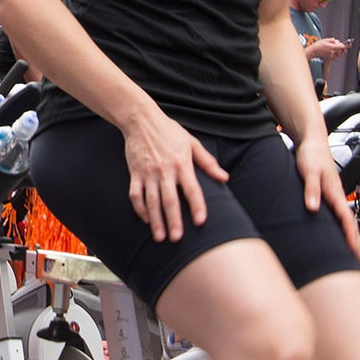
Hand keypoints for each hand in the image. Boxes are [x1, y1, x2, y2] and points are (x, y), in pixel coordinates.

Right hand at [121, 100, 229, 243]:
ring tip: (160, 237)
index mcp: (181, 163)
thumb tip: (224, 178)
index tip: (200, 221)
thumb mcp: (192, 143)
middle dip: (173, 220)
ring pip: (151, 201)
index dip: (197, 205)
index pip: (191, 188)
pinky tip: (146, 219)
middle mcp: (164, 170)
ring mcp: (148, 173)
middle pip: (169, 200)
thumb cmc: (169, 131)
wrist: (141, 120)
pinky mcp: (135, 173)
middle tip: (176, 238)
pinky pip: (135, 195)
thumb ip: (207, 162)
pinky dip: (140, 209)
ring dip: (155, 220)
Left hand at [295, 137, 359, 261]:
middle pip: (349, 223)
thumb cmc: (311, 155)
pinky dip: (342, 227)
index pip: (346, 219)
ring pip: (345, 220)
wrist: (312, 142)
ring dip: (350, 236)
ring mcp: (333, 196)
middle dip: (355, 242)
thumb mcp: (308, 172)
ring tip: (353, 253)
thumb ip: (311, 189)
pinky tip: (339, 234)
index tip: (355, 252)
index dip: (351, 237)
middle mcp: (337, 196)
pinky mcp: (328, 194)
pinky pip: (338, 215)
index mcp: (335, 193)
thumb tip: (312, 207)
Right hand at [309, 37, 348, 62]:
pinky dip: (336, 52)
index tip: (350, 44)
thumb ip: (333, 40)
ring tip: (334, 46)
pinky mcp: (330, 57)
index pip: (341, 46)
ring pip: (339, 52)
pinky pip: (336, 55)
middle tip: (339, 44)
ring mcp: (331, 55)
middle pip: (341, 50)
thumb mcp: (325, 40)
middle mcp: (332, 52)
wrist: (313, 51)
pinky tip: (332, 50)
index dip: (346, 45)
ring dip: (339, 49)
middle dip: (341, 46)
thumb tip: (337, 41)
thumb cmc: (318, 45)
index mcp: (332, 47)